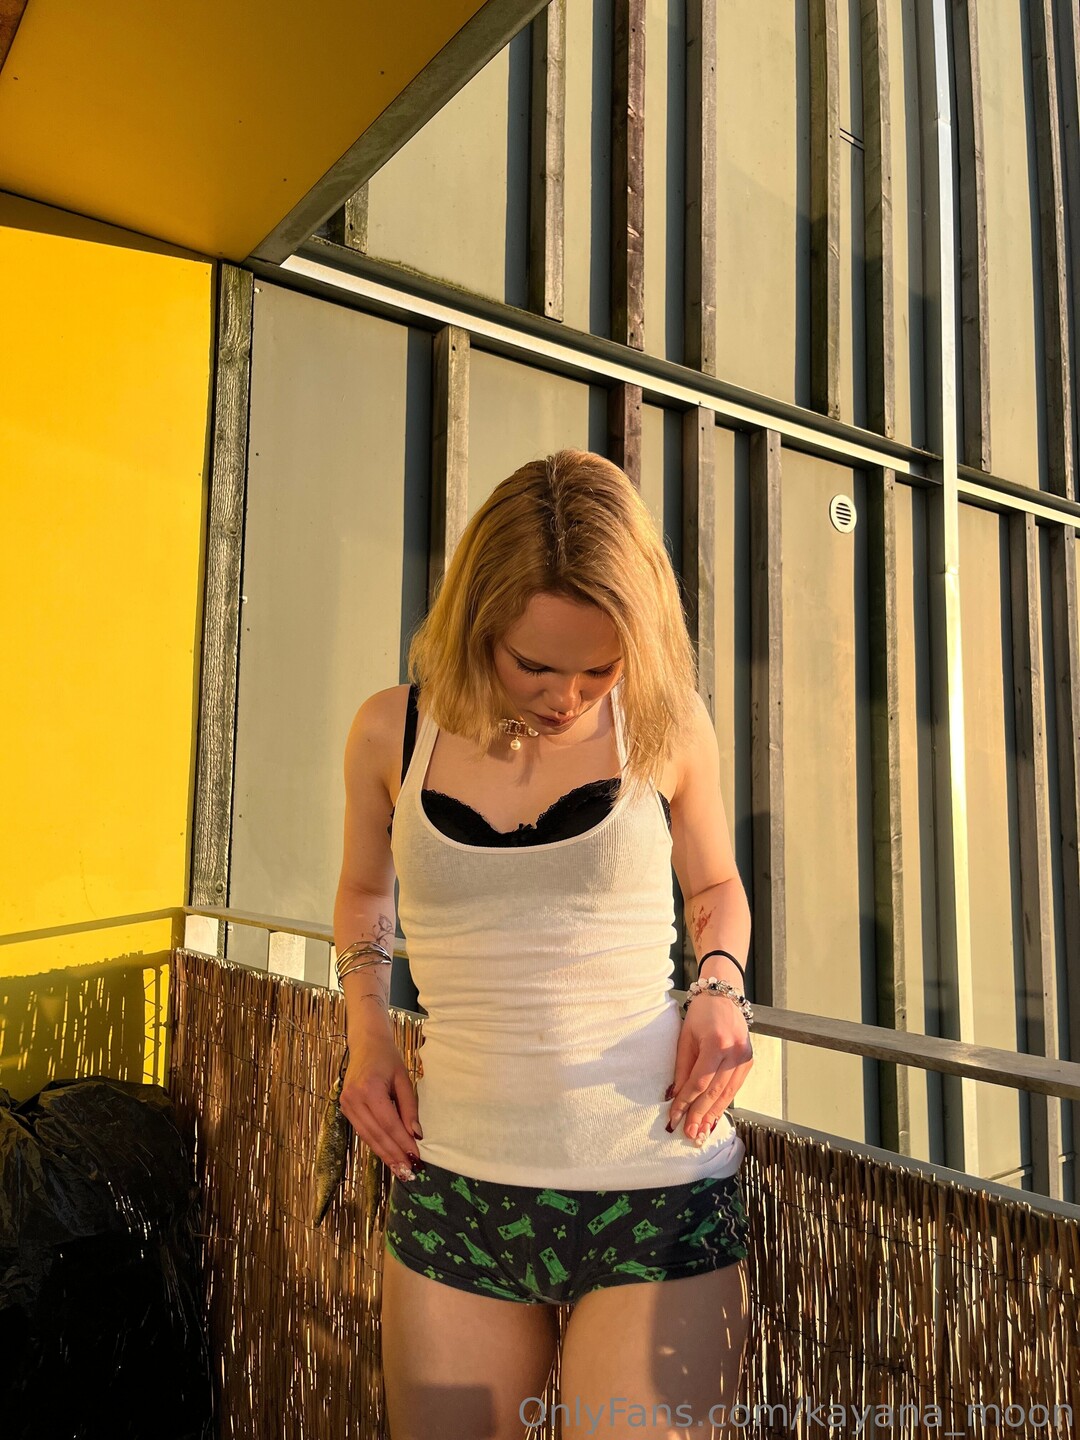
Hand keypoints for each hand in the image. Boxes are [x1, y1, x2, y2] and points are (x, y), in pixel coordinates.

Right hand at [339, 1032, 423, 1177]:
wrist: (366, 1043)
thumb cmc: (388, 1058)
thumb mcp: (404, 1079)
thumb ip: (410, 1108)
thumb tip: (416, 1135)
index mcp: (369, 1088)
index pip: (389, 1123)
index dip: (402, 1143)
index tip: (416, 1157)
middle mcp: (354, 1098)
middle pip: (376, 1134)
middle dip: (394, 1154)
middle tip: (409, 1171)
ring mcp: (346, 1104)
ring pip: (367, 1136)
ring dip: (385, 1154)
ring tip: (400, 1169)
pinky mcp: (344, 1107)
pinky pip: (362, 1130)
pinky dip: (376, 1144)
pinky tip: (388, 1154)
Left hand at [666, 991, 753, 1142]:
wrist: (725, 996)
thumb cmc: (701, 1014)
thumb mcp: (685, 1037)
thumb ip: (682, 1068)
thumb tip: (675, 1096)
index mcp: (717, 1043)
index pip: (699, 1082)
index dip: (686, 1102)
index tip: (674, 1117)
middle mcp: (735, 1052)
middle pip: (715, 1092)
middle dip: (700, 1115)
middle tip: (689, 1134)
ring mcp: (745, 1058)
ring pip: (727, 1093)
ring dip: (713, 1115)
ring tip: (700, 1132)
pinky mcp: (749, 1061)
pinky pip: (735, 1088)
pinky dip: (723, 1103)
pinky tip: (714, 1116)